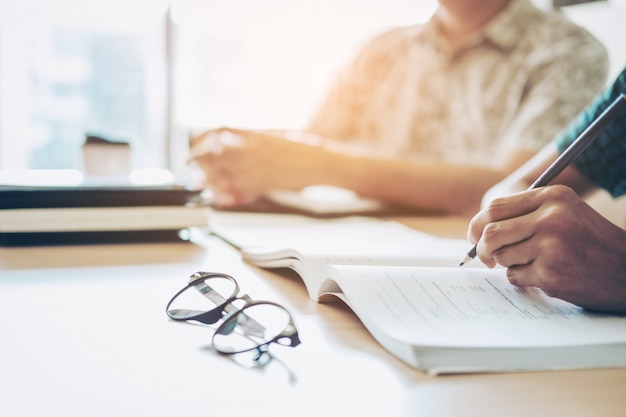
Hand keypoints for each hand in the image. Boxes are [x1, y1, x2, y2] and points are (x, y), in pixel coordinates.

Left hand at [189, 127, 322, 205]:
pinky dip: (228, 196)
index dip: (203, 139)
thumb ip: (256, 139)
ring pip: (224, 173)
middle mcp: (253, 149)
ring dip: (210, 180)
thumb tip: (238, 140)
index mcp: (256, 134)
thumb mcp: (278, 136)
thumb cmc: (306, 150)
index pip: (221, 132)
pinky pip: (239, 190)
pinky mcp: (264, 183)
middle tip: (190, 167)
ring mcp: (258, 166)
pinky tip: (221, 199)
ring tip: (202, 185)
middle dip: (199, 161)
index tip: (195, 146)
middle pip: (216, 153)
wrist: (322, 162)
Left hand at [467, 185, 625, 312]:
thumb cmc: (590, 240)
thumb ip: (525, 214)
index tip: (475, 237)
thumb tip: (478, 231)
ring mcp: (550, 247)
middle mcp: (551, 218)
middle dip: (482, 248)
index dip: (477, 224)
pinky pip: (515, 276)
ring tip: (532, 263)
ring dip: (509, 264)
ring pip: (502, 257)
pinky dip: (522, 278)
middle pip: (491, 233)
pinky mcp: (551, 273)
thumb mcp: (565, 212)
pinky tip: (544, 274)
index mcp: (553, 197)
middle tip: (486, 257)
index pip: (495, 207)